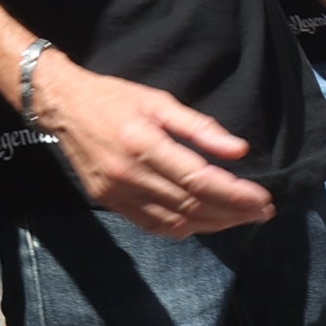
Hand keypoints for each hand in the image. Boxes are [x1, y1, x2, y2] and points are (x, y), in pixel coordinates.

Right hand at [37, 57, 275, 234]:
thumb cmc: (113, 98)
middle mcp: (129, 174)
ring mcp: (116, 193)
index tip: (264, 198)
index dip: (235, 194)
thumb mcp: (158, 101)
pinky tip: (205, 220)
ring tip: (241, 217)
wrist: (61, 106)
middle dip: (234, 212)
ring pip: (176, 222)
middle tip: (263, 211)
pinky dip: (185, 228)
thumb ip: (199, 127)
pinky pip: (154, 225)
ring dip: (214, 224)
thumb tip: (239, 151)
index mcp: (143, 143)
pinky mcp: (109, 202)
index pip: (199, 180)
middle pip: (192, 205)